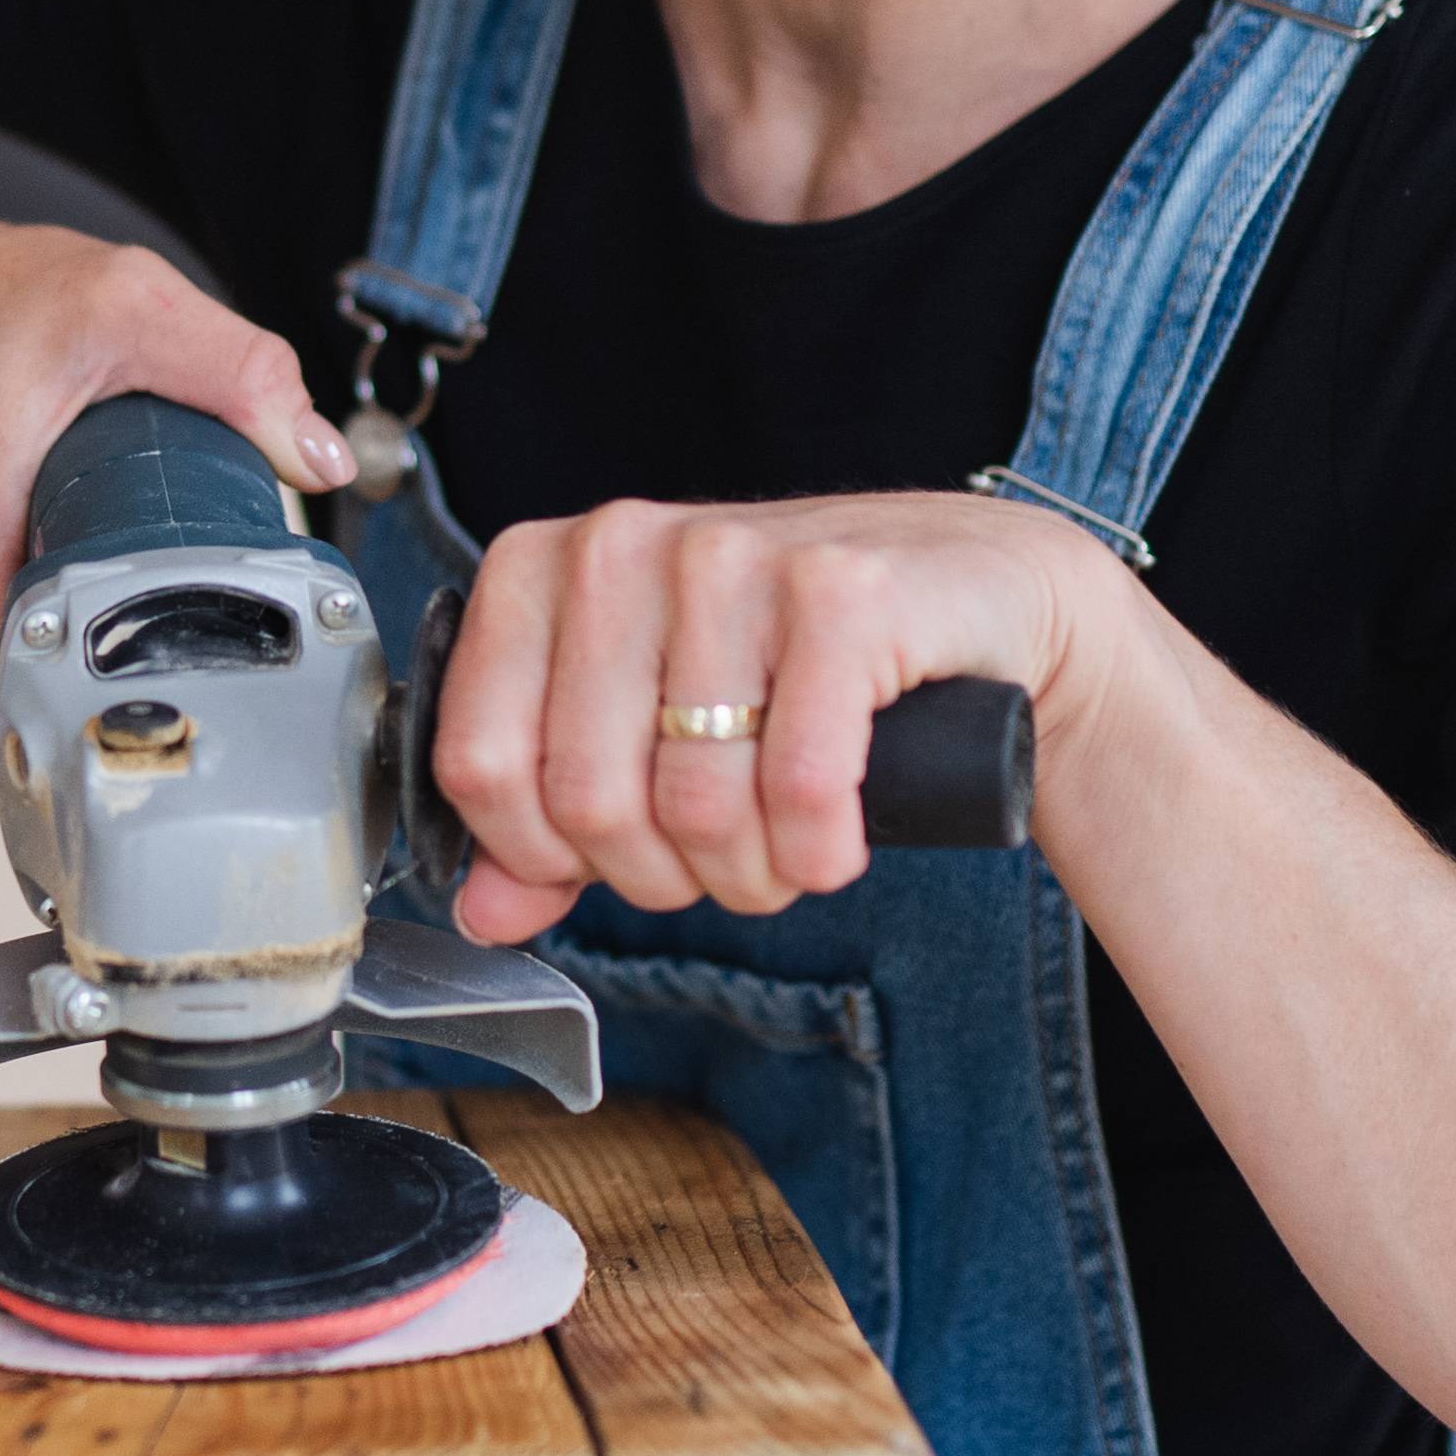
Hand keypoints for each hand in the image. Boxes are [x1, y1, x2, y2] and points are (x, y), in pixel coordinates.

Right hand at [0, 208, 350, 736]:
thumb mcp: (128, 305)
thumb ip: (237, 372)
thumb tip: (319, 456)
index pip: (26, 703)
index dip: (114, 705)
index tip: (177, 678)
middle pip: (29, 692)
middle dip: (106, 659)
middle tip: (162, 590)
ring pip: (3, 673)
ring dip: (64, 632)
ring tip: (99, 551)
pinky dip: (23, 611)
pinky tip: (50, 549)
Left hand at [435, 490, 1124, 936]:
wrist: (976, 593)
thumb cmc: (794, 659)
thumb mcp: (650, 727)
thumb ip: (553, 817)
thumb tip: (482, 911)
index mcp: (541, 568)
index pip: (479, 764)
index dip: (542, 856)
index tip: (605, 860)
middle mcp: (621, 544)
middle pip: (587, 800)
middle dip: (659, 877)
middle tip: (716, 862)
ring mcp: (729, 556)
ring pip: (694, 805)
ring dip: (748, 874)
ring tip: (781, 850)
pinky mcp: (842, 591)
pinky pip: (802, 786)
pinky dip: (819, 851)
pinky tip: (834, 840)